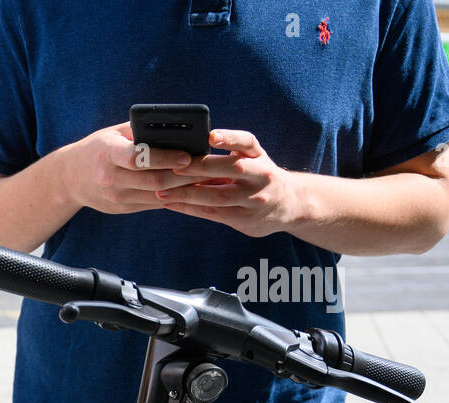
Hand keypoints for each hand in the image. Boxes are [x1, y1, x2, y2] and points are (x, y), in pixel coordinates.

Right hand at [56, 122, 201, 214]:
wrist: (68, 179)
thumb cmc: (97, 148)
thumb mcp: (112, 134)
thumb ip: (140, 132)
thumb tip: (177, 129)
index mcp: (106, 154)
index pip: (137, 158)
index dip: (164, 158)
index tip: (187, 155)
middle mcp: (110, 179)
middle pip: (153, 181)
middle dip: (184, 176)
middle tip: (210, 169)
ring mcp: (116, 197)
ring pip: (158, 196)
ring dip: (185, 189)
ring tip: (208, 180)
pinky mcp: (123, 208)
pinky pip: (155, 204)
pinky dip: (176, 197)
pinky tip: (193, 190)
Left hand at [154, 129, 305, 235]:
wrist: (287, 204)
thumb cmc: (255, 176)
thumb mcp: (250, 160)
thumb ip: (226, 155)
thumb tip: (182, 153)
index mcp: (258, 155)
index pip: (247, 142)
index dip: (230, 138)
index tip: (211, 136)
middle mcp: (262, 175)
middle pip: (231, 168)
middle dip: (200, 168)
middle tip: (172, 167)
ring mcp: (256, 199)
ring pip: (218, 196)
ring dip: (187, 194)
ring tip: (161, 191)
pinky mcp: (247, 219)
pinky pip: (213, 214)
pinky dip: (189, 208)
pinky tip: (171, 204)